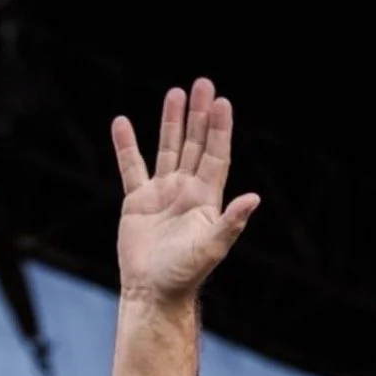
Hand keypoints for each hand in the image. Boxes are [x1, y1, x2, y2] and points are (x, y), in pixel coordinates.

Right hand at [112, 79, 259, 303]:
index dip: (219, 129)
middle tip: (203, 84)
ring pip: (168, 149)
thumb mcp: (212, 248)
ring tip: (175, 93)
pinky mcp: (137, 201)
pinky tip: (121, 123)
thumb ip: (231, 222)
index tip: (222, 102)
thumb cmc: (184, 274)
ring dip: (172, 122)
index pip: (216, 155)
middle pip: (195, 145)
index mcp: (206, 199)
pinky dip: (126, 145)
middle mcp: (186, 191)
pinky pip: (131, 167)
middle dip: (199, 115)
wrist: (152, 292)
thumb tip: (254, 198)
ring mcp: (162, 194)